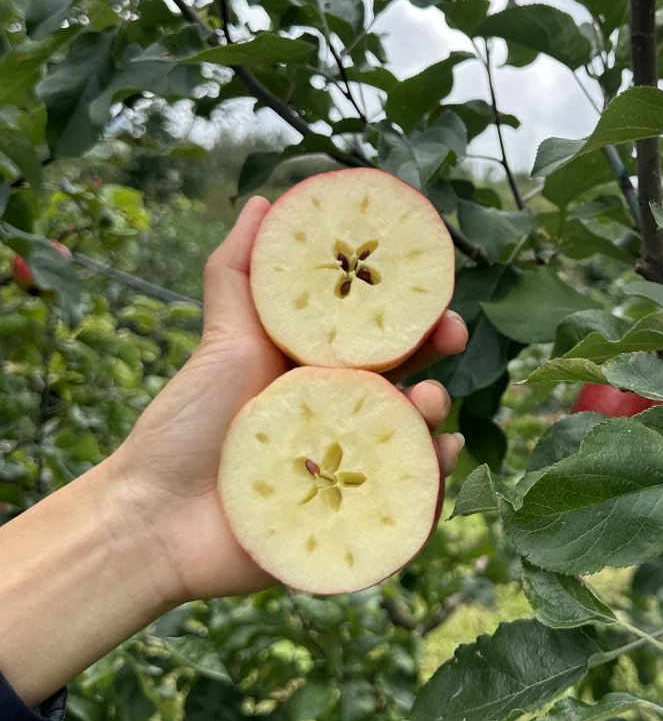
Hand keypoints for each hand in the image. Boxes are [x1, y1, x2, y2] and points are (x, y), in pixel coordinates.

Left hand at [116, 197, 466, 604]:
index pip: (379, 329)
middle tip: (451, 335)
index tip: (433, 286)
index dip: (412, 305)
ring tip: (428, 405)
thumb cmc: (183, 428)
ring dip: (437, 412)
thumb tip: (266, 203)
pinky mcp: (356, 517)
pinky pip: (413, 498)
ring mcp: (353, 466)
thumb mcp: (218, 338)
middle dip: (439, 347)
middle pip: (410, 372)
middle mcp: (341, 412)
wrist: (154, 517)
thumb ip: (239, 271)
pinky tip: (440, 456)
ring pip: (416, 431)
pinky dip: (437, 478)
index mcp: (317, 369)